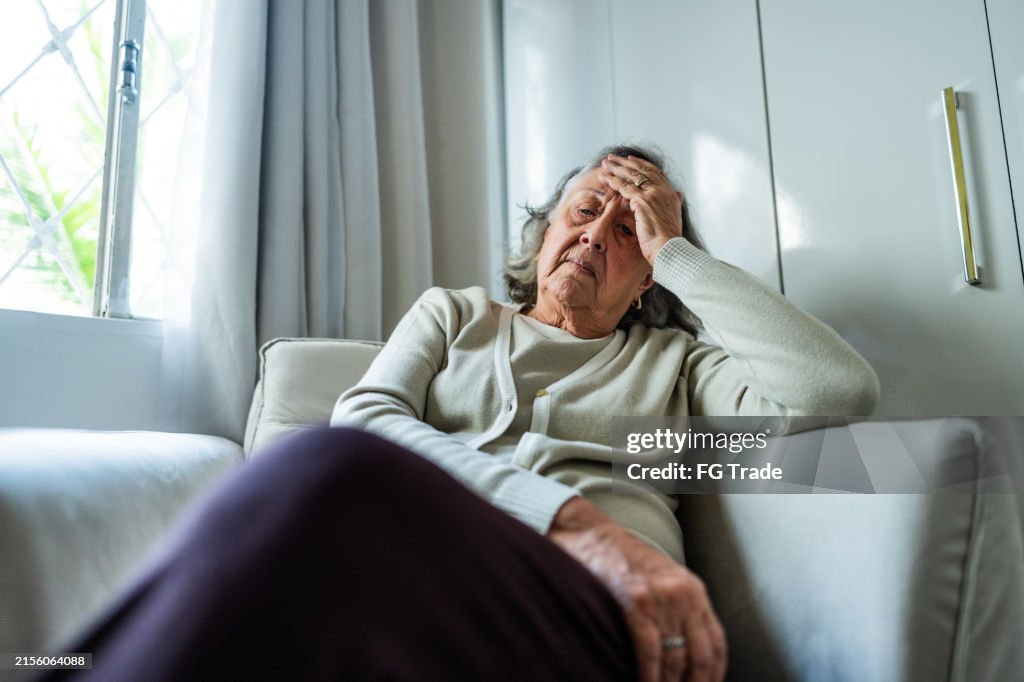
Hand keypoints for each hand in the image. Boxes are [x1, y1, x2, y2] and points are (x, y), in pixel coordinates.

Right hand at [547, 497, 726, 681]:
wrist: (593, 535)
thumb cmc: (624, 562)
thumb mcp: (664, 580)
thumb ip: (680, 609)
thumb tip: (686, 654)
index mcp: (695, 591)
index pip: (717, 645)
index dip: (714, 676)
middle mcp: (684, 595)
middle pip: (700, 657)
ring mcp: (661, 598)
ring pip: (675, 659)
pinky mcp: (636, 602)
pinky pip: (650, 651)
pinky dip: (649, 676)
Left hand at [598, 155, 682, 264]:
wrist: (669, 249)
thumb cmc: (668, 240)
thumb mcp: (675, 217)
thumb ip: (675, 203)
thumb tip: (679, 194)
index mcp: (670, 193)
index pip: (654, 172)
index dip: (640, 164)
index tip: (630, 159)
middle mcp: (663, 190)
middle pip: (641, 170)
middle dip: (624, 162)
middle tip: (611, 158)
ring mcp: (653, 194)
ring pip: (631, 176)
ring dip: (616, 168)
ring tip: (604, 164)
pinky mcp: (643, 201)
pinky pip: (624, 187)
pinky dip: (613, 181)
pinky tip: (604, 177)